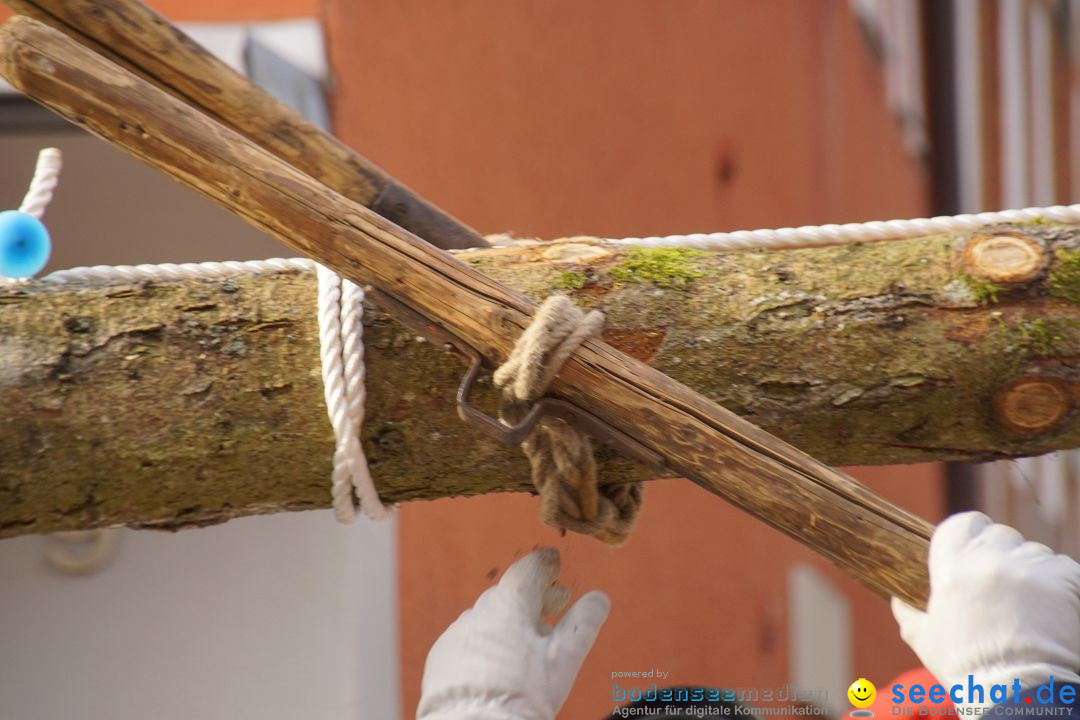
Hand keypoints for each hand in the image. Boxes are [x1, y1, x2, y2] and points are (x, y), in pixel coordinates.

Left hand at [417, 548, 609, 719]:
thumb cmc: (522, 694)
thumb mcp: (565, 658)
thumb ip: (583, 623)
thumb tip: (599, 598)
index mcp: (509, 603)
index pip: (529, 568)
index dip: (546, 564)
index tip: (555, 564)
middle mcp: (479, 611)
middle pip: (509, 593)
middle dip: (533, 597)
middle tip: (555, 605)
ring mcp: (457, 633)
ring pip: (489, 617)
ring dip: (509, 621)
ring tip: (529, 640)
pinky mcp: (443, 656)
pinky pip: (470, 639)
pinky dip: (487, 642)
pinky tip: (499, 662)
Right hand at [892, 512, 1079, 702]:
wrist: (1017, 694)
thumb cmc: (965, 668)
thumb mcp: (923, 638)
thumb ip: (908, 612)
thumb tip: (898, 599)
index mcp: (953, 566)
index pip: (963, 523)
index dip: (969, 535)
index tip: (971, 551)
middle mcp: (992, 559)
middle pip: (1000, 535)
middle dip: (1000, 553)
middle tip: (1000, 583)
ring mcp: (1031, 568)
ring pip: (1032, 552)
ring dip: (1029, 569)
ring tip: (1027, 603)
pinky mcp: (1066, 580)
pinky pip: (1062, 567)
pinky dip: (1058, 583)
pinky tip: (1049, 608)